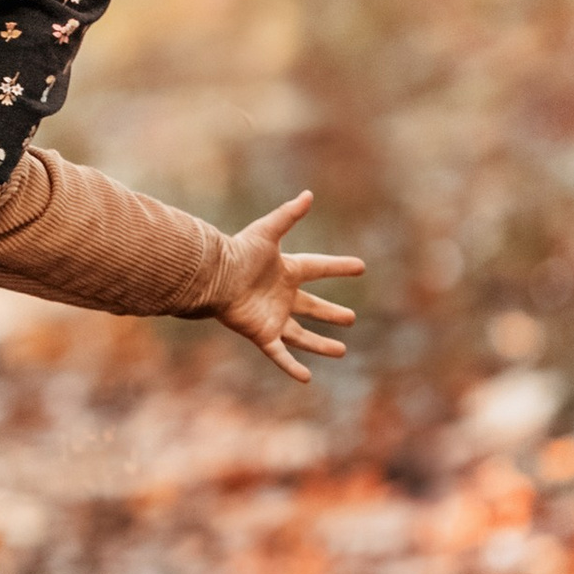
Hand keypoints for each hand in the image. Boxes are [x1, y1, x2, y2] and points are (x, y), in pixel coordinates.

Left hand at [209, 189, 362, 384]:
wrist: (212, 277)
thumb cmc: (238, 252)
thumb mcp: (266, 231)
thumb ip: (288, 215)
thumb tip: (308, 194)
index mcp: (286, 271)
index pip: (318, 268)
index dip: (339, 267)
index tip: (360, 267)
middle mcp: (281, 296)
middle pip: (312, 306)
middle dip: (330, 312)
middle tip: (350, 318)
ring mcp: (273, 317)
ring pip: (302, 335)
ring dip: (321, 344)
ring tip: (342, 351)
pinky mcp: (262, 334)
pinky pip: (280, 354)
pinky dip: (292, 367)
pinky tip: (307, 378)